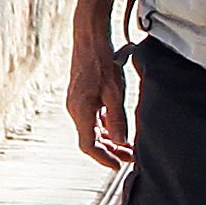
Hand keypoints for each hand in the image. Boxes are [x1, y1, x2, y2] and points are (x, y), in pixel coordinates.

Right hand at [66, 35, 135, 169]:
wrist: (90, 38)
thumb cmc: (101, 61)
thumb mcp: (115, 92)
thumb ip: (117, 119)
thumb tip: (121, 141)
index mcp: (81, 111)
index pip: (89, 145)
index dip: (104, 158)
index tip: (118, 166)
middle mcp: (75, 109)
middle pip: (91, 139)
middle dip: (110, 150)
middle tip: (130, 157)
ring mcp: (77, 103)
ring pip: (93, 129)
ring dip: (109, 138)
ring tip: (128, 145)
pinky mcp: (82, 97)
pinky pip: (93, 118)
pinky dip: (105, 126)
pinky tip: (118, 125)